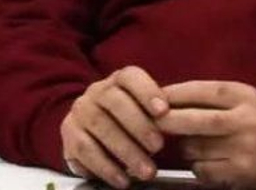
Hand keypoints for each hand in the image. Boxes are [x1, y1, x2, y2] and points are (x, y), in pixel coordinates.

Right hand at [61, 66, 168, 187]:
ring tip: (147, 171)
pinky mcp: (68, 134)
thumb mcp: (143, 112)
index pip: (131, 77)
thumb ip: (160, 115)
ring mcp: (80, 111)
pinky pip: (85, 148)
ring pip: (100, 125)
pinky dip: (106, 166)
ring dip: (126, 150)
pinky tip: (123, 180)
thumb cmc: (128, 123)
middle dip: (139, 125)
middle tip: (158, 147)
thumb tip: (187, 124)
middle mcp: (96, 91)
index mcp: (118, 81)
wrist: (90, 133)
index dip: (147, 91)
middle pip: (115, 101)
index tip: (163, 111)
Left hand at [157, 80, 255, 189]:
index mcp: (243, 96)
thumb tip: (164, 97)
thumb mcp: (241, 97)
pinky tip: (202, 160)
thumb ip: (209, 96)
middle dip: (168, 121)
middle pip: (196, 120)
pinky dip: (196, 165)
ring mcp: (244, 149)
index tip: (153, 97)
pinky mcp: (241, 173)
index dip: (173, 94)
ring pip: (196, 147)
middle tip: (151, 121)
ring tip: (187, 142)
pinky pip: (203, 169)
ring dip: (183, 145)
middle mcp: (245, 121)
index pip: (201, 91)